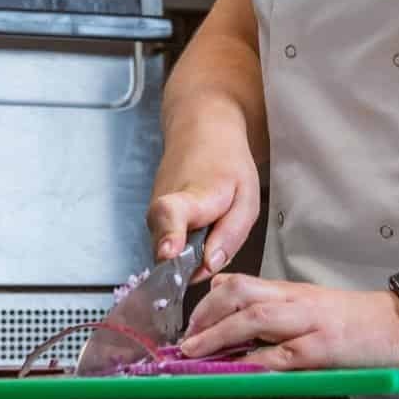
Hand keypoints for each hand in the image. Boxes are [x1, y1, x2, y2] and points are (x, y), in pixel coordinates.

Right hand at [148, 128, 259, 281]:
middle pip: (169, 253)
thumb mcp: (247, 197)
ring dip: (193, 254)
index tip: (169, 251)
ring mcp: (152, 217)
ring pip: (171, 256)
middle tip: (217, 236)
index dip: (169, 235)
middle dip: (194, 263)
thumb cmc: (227, 164)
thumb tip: (209, 266)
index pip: (169, 214)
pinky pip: (170, 249)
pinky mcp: (151, 222)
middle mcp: (160, 209)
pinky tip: (201, 225)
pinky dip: (188, 246)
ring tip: (212, 223)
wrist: (200, 132)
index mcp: (191, 196)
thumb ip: (231, 235)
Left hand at [178, 274, 398, 369]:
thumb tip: (226, 295)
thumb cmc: (355, 318)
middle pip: (239, 295)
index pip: (239, 283)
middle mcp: (294, 302)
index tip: (187, 322)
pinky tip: (238, 370)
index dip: (206, 301)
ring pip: (254, 319)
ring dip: (219, 335)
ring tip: (196, 351)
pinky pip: (283, 354)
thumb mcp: (309, 301)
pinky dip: (255, 362)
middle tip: (185, 339)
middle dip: (204, 316)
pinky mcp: (324, 348)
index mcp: (290, 291)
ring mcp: (309, 323)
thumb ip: (271, 301)